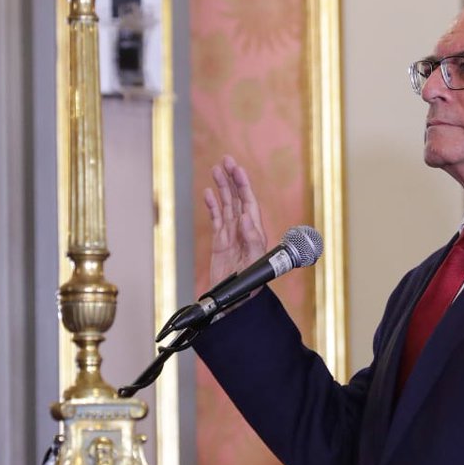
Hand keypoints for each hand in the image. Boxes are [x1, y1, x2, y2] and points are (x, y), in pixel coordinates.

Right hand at [203, 155, 268, 287]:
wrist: (234, 304)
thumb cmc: (249, 286)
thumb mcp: (253, 261)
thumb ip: (251, 239)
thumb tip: (245, 217)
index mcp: (255, 232)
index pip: (249, 202)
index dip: (244, 184)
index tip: (237, 169)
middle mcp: (244, 230)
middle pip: (237, 199)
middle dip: (232, 179)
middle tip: (226, 160)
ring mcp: (231, 235)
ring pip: (226, 206)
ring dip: (221, 188)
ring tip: (215, 170)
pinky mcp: (220, 242)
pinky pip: (216, 219)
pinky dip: (212, 206)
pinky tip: (208, 193)